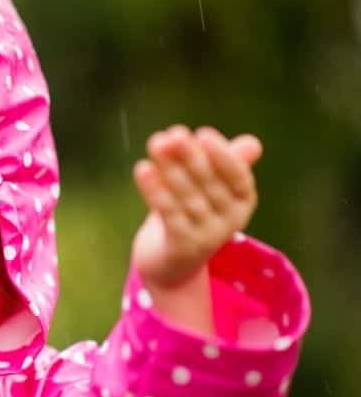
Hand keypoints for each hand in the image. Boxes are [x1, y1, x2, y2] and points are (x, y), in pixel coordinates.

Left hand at [131, 125, 260, 288]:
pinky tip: (143, 169)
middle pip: (208, 184)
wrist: (171, 263)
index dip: (222, 155)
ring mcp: (207, 236)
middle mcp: (230, 221)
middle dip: (189, 156)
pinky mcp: (182, 247)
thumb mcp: (211, 187)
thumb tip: (253, 144)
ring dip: (170, 168)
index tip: (202, 133)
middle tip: (172, 134)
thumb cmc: (192, 213)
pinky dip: (155, 190)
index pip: (238, 176)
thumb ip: (227, 163)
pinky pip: (168, 214)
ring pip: (187, 197)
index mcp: (243, 202)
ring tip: (156, 144)